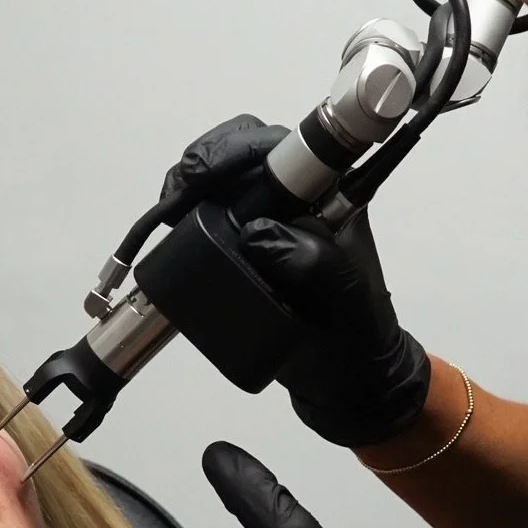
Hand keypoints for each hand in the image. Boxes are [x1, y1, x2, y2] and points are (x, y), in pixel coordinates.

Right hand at [158, 114, 429, 447]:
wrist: (343, 379)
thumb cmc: (356, 335)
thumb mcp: (344, 295)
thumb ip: (313, 261)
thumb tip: (260, 236)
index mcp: (330, 195)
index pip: (282, 148)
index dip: (240, 150)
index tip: (206, 174)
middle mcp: (296, 199)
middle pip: (242, 153)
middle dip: (205, 162)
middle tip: (180, 193)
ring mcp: (268, 221)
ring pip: (220, 182)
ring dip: (188, 187)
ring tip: (170, 209)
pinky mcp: (242, 248)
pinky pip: (209, 217)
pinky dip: (184, 216)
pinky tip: (170, 229)